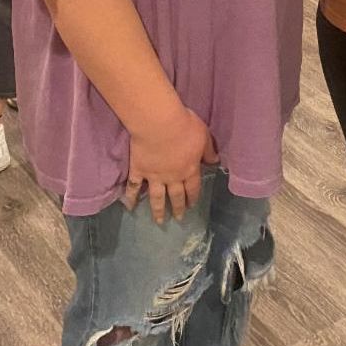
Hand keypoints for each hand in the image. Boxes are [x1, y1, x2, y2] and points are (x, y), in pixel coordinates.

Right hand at [124, 107, 218, 222]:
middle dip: (178, 208)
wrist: (160, 124)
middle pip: (176, 196)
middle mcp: (172, 177)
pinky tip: (129, 207)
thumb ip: (209, 151)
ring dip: (158, 210)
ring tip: (159, 221)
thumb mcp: (204, 136)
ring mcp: (154, 176)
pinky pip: (133, 187)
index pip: (193, 187)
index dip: (193, 197)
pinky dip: (131, 197)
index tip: (192, 206)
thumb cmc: (185, 127)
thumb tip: (215, 162)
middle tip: (178, 218)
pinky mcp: (138, 170)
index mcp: (189, 169)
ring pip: (157, 197)